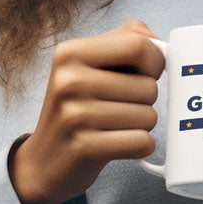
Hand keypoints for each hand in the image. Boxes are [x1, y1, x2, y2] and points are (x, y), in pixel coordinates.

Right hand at [9, 19, 163, 203]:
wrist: (43, 161)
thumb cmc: (77, 109)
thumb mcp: (88, 67)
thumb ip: (124, 42)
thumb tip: (159, 44)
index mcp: (70, 53)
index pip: (139, 46)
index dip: (155, 62)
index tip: (142, 74)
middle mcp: (68, 80)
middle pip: (149, 86)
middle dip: (144, 101)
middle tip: (116, 108)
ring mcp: (74, 114)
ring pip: (149, 116)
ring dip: (141, 126)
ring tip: (113, 127)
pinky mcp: (84, 147)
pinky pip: (142, 142)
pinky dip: (139, 147)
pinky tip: (117, 145)